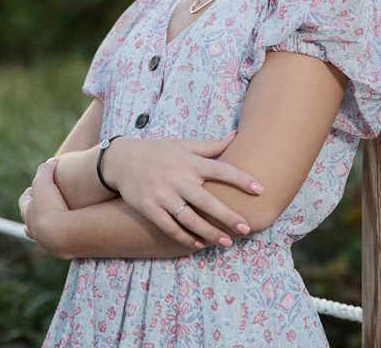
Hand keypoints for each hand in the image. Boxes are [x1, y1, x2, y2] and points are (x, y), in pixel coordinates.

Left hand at [19, 157, 68, 255]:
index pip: (24, 201)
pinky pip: (58, 240)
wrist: (62, 235)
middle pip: (29, 221)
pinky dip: (62, 233)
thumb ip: (46, 169)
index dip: (30, 193)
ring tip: (59, 220)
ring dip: (48, 226)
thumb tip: (51, 161)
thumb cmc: (50, 206)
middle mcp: (34, 229)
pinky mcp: (60, 249)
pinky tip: (72, 230)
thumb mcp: (45, 181)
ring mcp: (45, 241)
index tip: (35, 187)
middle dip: (35, 212)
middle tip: (44, 206)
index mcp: (28, 213)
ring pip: (42, 234)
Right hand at [104, 131, 263, 249]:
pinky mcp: (149, 208)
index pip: (220, 169)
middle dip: (228, 215)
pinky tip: (199, 243)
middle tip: (247, 228)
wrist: (121, 160)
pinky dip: (185, 237)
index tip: (260, 189)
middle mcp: (177, 178)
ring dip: (209, 232)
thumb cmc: (158, 152)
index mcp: (189, 161)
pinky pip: (169, 227)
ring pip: (189, 218)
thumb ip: (210, 146)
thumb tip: (237, 136)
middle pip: (207, 200)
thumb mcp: (183, 145)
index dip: (241, 178)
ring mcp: (162, 195)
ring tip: (227, 242)